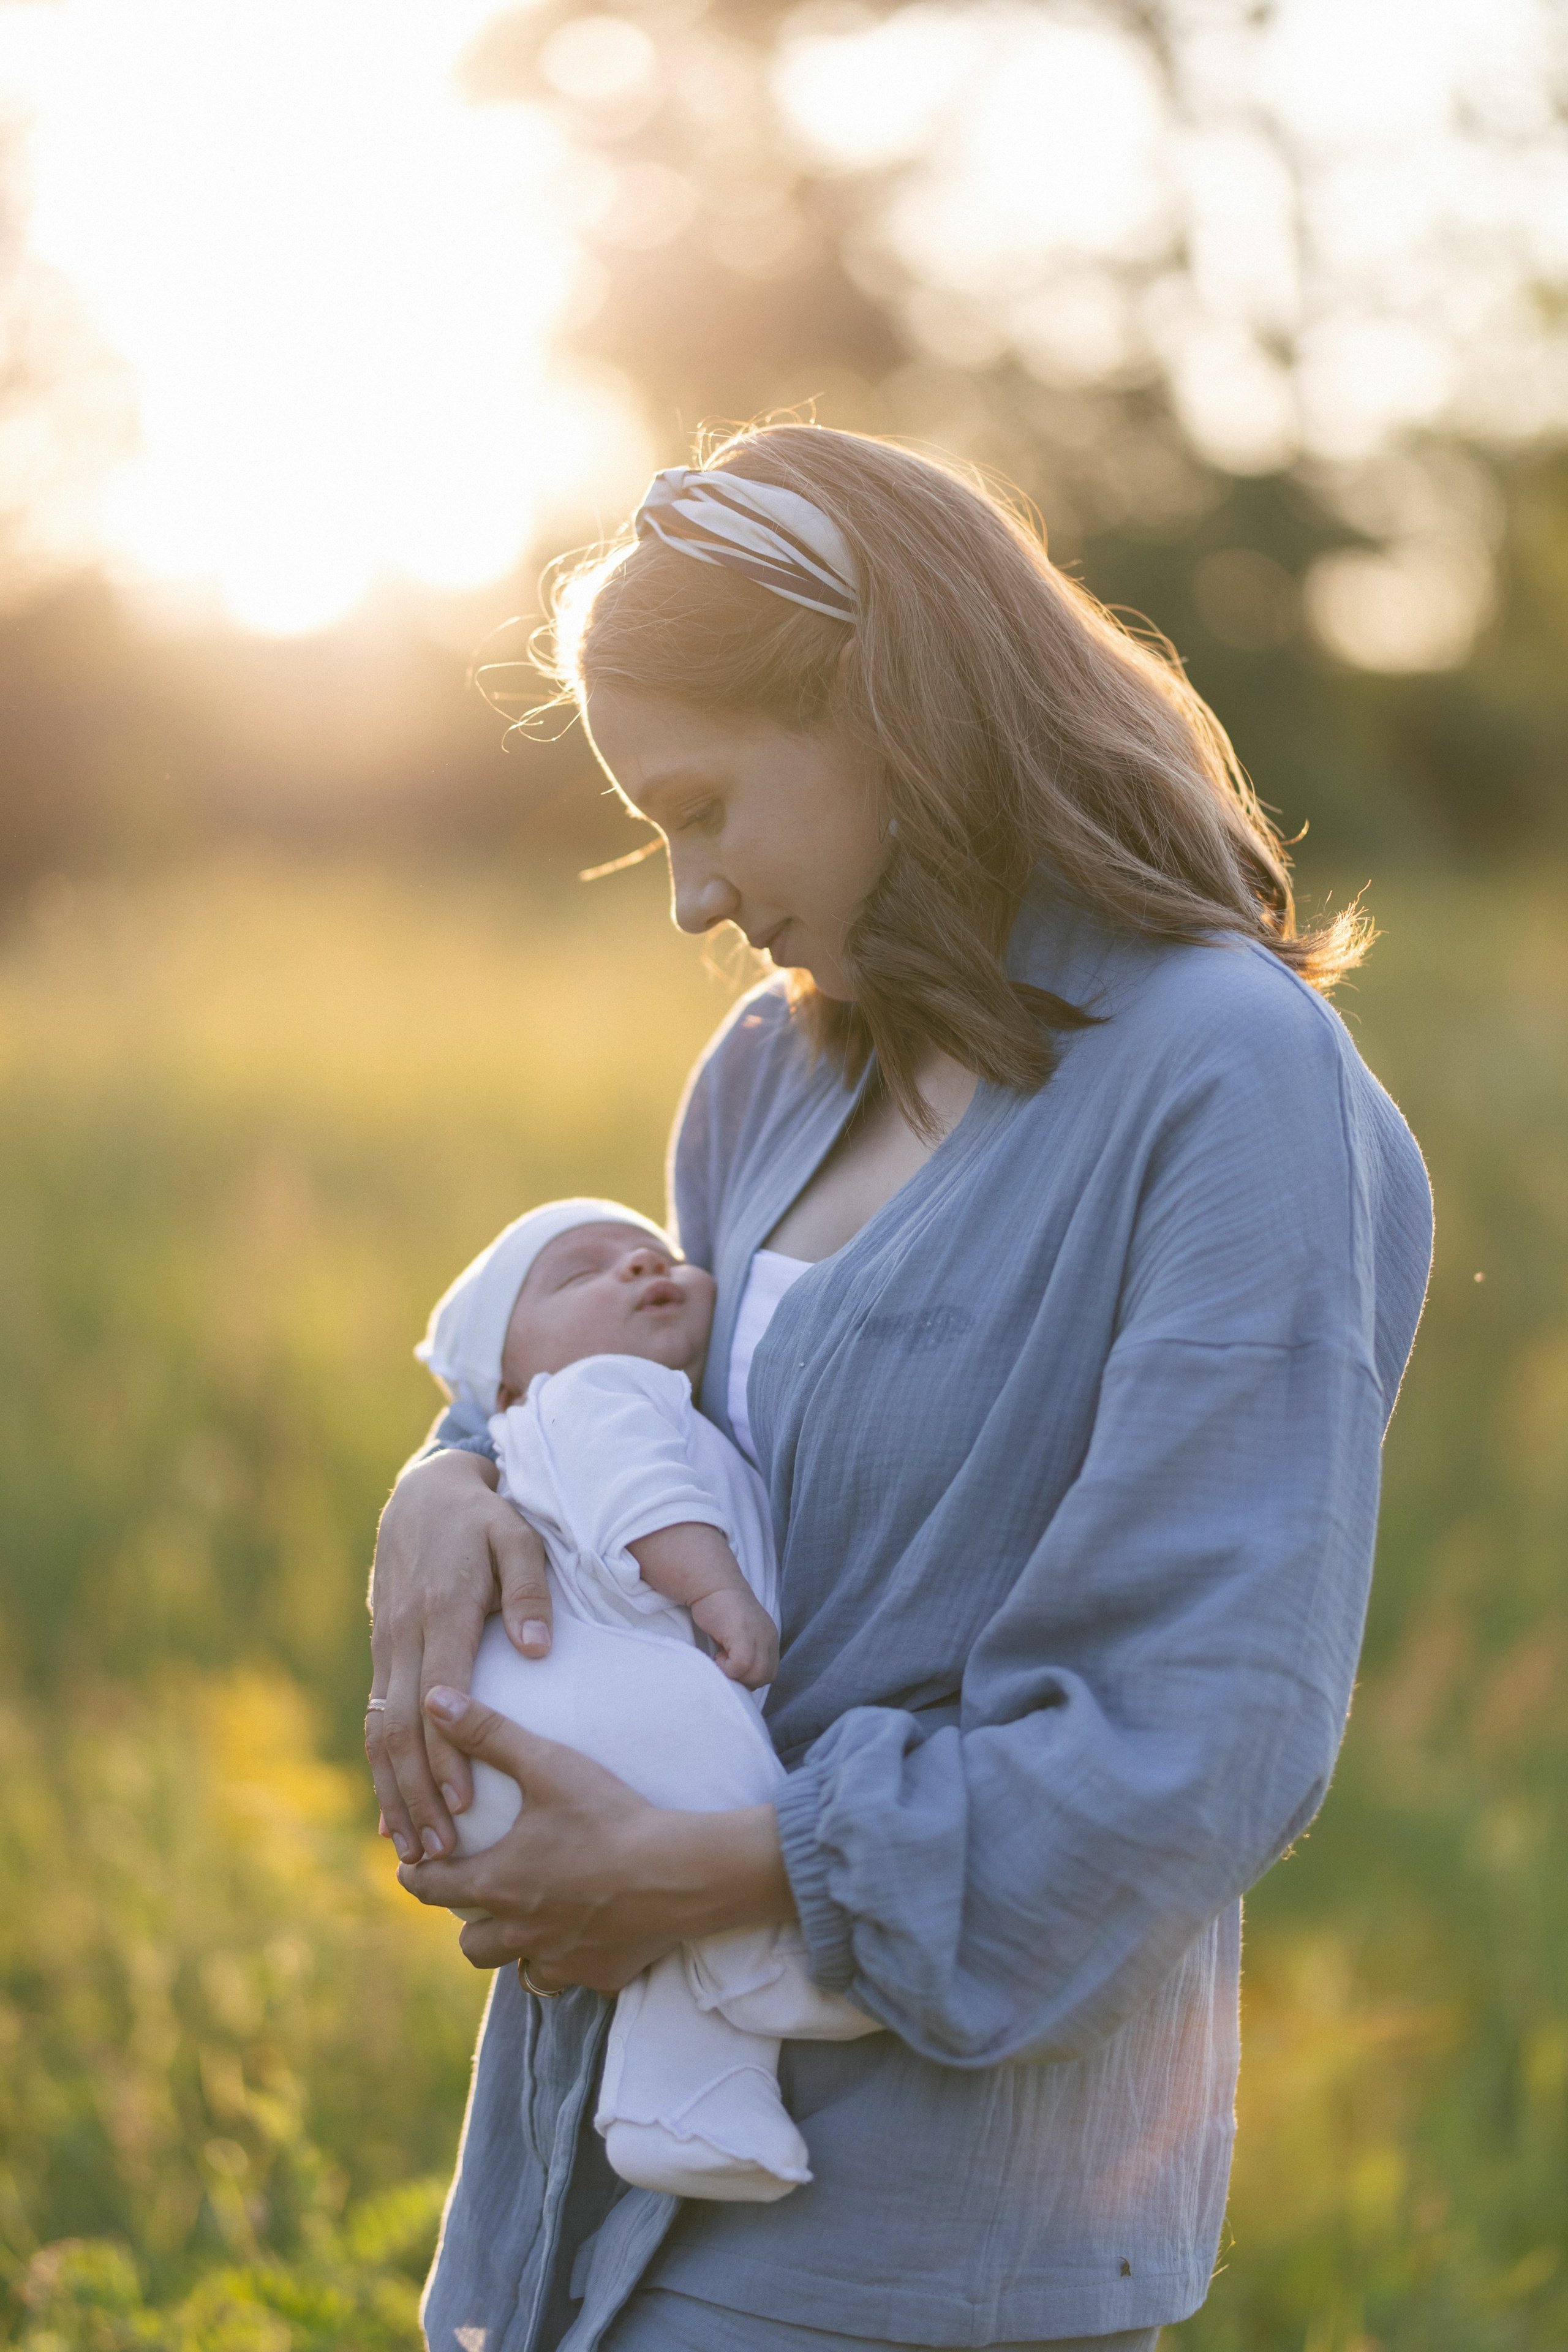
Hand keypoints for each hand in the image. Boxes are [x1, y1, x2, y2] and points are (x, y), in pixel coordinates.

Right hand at [367, 1450, 552, 1864]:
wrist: (425, 1494)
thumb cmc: (483, 1520)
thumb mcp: (517, 1539)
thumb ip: (529, 1592)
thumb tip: (538, 1648)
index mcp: (441, 1611)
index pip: (440, 1696)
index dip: (448, 1754)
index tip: (464, 1804)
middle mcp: (404, 1635)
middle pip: (400, 1728)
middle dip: (417, 1794)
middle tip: (440, 1852)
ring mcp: (386, 1646)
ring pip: (379, 1731)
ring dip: (392, 1793)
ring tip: (412, 1849)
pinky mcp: (382, 1652)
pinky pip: (375, 1719)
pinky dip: (381, 1769)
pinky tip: (390, 1811)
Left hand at [395, 1686, 796, 1989]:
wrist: (678, 1873)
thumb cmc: (608, 1817)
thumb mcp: (547, 1765)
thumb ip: (489, 1733)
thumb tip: (434, 1700)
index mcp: (498, 1884)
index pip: (431, 1889)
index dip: (416, 1876)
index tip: (412, 1868)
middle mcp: (521, 1931)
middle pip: (472, 1946)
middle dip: (470, 1925)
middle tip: (481, 1899)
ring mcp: (562, 1958)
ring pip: (520, 1968)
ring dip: (519, 1947)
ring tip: (534, 1921)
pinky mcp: (602, 1974)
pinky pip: (575, 1975)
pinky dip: (575, 1957)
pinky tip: (593, 1933)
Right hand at [690, 1585, 779, 1688]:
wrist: (711, 1584)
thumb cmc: (719, 1607)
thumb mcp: (741, 1631)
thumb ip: (747, 1649)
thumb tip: (740, 1676)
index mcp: (770, 1637)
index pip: (769, 1672)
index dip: (749, 1676)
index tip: (731, 1663)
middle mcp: (769, 1637)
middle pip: (764, 1677)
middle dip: (742, 1679)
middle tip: (724, 1663)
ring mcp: (758, 1636)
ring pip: (755, 1675)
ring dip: (734, 1674)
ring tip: (720, 1657)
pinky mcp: (743, 1635)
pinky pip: (741, 1667)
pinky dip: (726, 1668)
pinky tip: (716, 1654)